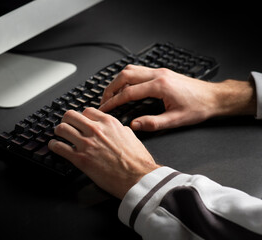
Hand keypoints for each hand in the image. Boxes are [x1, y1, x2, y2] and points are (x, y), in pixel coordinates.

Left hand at [48, 107, 159, 198]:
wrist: (138, 178)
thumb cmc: (138, 161)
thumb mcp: (132, 137)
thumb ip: (121, 130)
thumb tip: (118, 129)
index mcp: (109, 123)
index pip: (87, 111)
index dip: (82, 117)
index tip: (80, 121)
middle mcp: (96, 130)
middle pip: (71, 115)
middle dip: (67, 120)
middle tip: (66, 125)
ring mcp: (86, 144)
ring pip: (62, 128)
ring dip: (58, 131)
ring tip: (59, 135)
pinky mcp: (80, 159)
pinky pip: (59, 147)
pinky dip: (54, 146)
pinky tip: (54, 146)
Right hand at [99, 65, 255, 130]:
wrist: (213, 97)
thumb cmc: (198, 107)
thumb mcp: (176, 120)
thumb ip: (152, 123)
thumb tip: (134, 125)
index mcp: (160, 86)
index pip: (129, 92)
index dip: (114, 101)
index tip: (105, 108)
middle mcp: (158, 75)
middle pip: (125, 76)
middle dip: (111, 88)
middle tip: (104, 101)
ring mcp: (160, 71)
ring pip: (131, 70)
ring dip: (117, 81)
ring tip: (111, 94)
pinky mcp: (161, 72)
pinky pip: (138, 70)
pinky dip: (126, 78)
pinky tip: (124, 87)